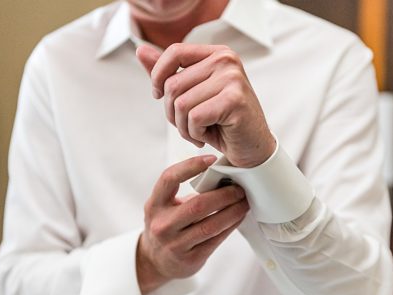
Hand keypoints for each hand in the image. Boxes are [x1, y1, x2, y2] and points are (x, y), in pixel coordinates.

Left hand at [136, 44, 275, 167]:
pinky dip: (195, 134)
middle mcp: (227, 61)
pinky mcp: (235, 100)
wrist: (252, 147)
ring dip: (184, 126)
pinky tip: (208, 137)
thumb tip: (140, 50)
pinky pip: (194, 117)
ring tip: (200, 132)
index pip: (175, 52)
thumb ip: (168, 72)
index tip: (159, 95)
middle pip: (173, 84)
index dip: (158, 75)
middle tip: (190, 125)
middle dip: (173, 112)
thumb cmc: (222, 120)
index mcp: (218, 53)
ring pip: (181, 103)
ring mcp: (233, 79)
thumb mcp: (192, 94)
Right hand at [137, 155, 249, 294]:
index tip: (212, 159)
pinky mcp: (190, 258)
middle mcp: (162, 224)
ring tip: (244, 202)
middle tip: (239, 188)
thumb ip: (185, 193)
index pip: (169, 179)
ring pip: (211, 225)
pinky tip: (239, 217)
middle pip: (198, 205)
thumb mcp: (165, 207)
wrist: (155, 261)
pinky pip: (216, 239)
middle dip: (224, 195)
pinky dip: (231, 226)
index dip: (190, 166)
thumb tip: (221, 177)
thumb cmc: (166, 226)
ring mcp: (175, 244)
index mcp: (155, 205)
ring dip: (233, 211)